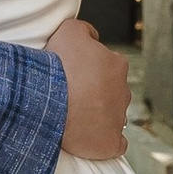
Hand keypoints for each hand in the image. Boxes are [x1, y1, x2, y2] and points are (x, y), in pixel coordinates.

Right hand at [46, 18, 131, 163]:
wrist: (49, 100)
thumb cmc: (57, 65)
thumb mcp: (68, 30)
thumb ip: (85, 29)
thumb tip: (93, 35)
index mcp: (117, 66)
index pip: (109, 68)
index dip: (89, 72)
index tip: (72, 77)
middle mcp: (123, 92)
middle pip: (111, 93)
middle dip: (95, 96)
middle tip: (70, 98)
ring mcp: (118, 120)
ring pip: (112, 118)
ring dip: (97, 118)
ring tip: (73, 119)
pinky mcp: (111, 143)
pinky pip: (116, 144)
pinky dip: (105, 142)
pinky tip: (90, 139)